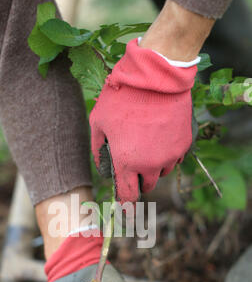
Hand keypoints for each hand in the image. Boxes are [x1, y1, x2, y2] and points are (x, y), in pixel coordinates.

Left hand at [90, 38, 196, 202]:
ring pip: (161, 172)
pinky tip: (159, 134)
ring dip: (153, 166)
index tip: (124, 205)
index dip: (125, 203)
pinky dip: (166, 153)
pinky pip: (174, 158)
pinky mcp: (183, 144)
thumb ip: (98, 147)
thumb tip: (102, 165)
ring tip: (146, 142)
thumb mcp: (98, 120)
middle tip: (133, 162)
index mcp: (126, 162)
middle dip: (138, 180)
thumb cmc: (122, 97)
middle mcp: (150, 165)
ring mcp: (169, 156)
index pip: (127, 196)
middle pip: (146, 186)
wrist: (156, 76)